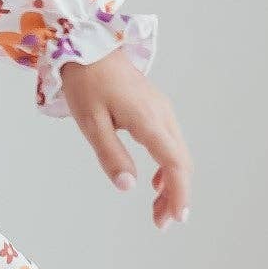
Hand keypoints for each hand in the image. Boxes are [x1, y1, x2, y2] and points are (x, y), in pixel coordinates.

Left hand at [58, 55, 190, 229]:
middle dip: (176, 195)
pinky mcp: (156, 108)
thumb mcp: (91, 123)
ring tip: (158, 209)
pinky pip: (170, 142)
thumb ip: (111, 155)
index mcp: (148, 120)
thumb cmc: (86, 81)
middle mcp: (162, 115)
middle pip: (181, 162)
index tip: (177, 218)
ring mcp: (162, 110)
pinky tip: (156, 181)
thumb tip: (129, 186)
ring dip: (173, 183)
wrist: (88, 45)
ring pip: (178, 153)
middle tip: (161, 222)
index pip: (174, 164)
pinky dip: (168, 166)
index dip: (179, 193)